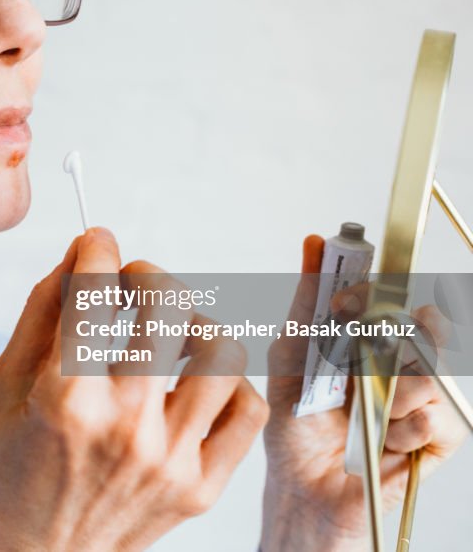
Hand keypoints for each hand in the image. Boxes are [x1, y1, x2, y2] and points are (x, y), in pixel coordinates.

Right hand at [0, 227, 268, 550]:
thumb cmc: (13, 477)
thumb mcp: (5, 388)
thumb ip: (41, 315)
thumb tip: (76, 258)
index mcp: (66, 400)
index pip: (94, 292)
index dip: (96, 249)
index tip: (97, 242)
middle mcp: (125, 427)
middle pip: (167, 308)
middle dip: (147, 274)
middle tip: (131, 281)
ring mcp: (170, 460)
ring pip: (220, 353)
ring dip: (194, 322)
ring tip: (170, 330)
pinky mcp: (201, 487)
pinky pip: (247, 412)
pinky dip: (228, 383)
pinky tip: (195, 380)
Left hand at [261, 235, 467, 551]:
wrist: (303, 486)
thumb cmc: (293, 424)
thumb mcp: (290, 356)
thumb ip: (308, 302)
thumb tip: (314, 242)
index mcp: (368, 338)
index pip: (395, 294)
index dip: (379, 289)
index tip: (351, 299)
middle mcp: (401, 361)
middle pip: (428, 324)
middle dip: (396, 334)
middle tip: (365, 351)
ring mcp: (422, 397)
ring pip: (431, 371)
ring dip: (388, 393)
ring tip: (361, 413)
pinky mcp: (439, 437)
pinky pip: (437, 418)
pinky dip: (403, 429)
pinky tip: (381, 441)